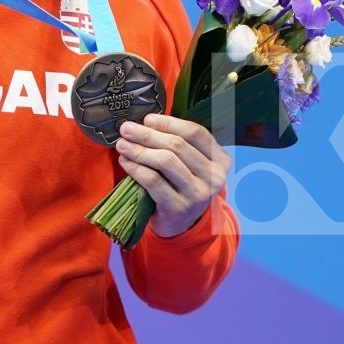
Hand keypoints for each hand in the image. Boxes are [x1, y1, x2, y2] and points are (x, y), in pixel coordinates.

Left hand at [114, 113, 230, 238]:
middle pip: (177, 145)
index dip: (169, 123)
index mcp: (220, 160)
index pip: (195, 133)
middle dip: (147, 135)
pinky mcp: (178, 207)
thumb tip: (146, 123)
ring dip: (139, 150)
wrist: (182, 224)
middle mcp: (214, 177)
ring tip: (122, 145)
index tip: (147, 119)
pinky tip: (125, 162)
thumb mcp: (191, 165)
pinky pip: (153, 181)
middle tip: (126, 129)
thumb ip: (178, 144)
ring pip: (165, 161)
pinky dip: (136, 168)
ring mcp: (197, 194)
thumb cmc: (182, 186)